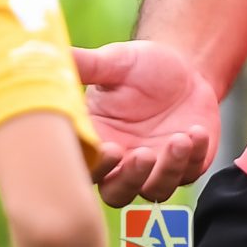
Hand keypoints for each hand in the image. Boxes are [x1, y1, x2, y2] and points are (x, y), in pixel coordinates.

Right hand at [74, 41, 219, 207]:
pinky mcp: (185, 167)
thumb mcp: (114, 62)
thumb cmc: (142, 65)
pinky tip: (197, 131)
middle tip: (144, 154)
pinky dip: (194, 157)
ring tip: (180, 138)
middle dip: (130, 180)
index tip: (111, 149)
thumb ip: (85, 65)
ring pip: (155, 190)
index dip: (96, 166)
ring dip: (168, 169)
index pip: (86, 166)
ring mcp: (154, 169)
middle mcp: (122, 161)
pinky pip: (189, 174)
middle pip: (116, 193)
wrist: (185, 67)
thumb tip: (49, 54)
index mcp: (96, 138)